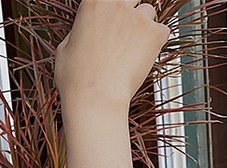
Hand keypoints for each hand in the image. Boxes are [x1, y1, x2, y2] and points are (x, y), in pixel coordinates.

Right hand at [54, 0, 171, 109]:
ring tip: (128, 52)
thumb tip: (83, 31)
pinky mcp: (155, 34)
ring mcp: (139, 18)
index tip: (110, 22)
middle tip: (119, 37)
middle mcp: (118, 3)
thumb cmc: (75, 79)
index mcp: (94, 2)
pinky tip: (139, 60)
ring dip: (141, 27)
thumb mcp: (64, 50)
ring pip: (148, 13)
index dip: (111, 10)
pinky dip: (154, 43)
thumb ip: (78, 32)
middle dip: (128, 14)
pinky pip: (162, 31)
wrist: (95, 99)